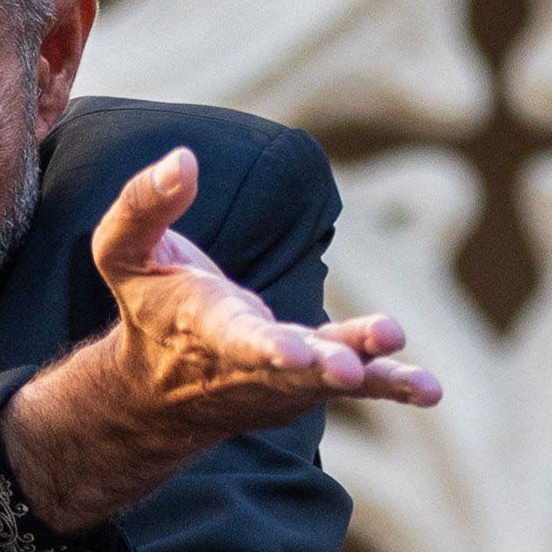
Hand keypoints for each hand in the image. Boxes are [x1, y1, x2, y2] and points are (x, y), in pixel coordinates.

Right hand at [1, 147, 440, 532]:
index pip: (234, 338)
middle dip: (321, 368)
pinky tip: (430, 390)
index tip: (294, 350)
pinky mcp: (311, 380)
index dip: (265, 346)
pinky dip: (393, 384)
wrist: (156, 392)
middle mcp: (247, 364)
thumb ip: (144, 205)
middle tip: (350, 372)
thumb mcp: (121, 251)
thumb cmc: (147, 307)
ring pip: (330, 378)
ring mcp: (284, 379)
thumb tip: (183, 159)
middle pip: (289, 369)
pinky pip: (357, 383)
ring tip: (421, 383)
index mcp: (202, 328)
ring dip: (375, 377)